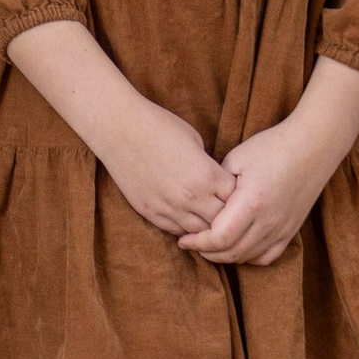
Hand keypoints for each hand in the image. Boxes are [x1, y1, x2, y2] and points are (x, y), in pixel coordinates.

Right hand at [97, 96, 235, 242]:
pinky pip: (177, 231)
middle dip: (227, 217)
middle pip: (222, 222)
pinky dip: (186, 228)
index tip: (237, 192)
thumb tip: (217, 183)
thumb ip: (209, 167)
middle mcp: (191, 197)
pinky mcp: (151, 213)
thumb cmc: (160, 126)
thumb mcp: (195, 141)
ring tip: (209, 218)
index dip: (239, 196)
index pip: (237, 200)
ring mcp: (169, 208)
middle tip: (227, 210)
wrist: (119, 128)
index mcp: (207, 175)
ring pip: (200, 232)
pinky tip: (188, 218)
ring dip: (206, 226)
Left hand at [181, 59, 358, 265]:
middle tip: (192, 243)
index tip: (183, 239)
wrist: (312, 146)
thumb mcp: (237, 158)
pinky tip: (236, 248)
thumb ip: (218, 186)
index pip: (219, 238)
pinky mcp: (291, 231)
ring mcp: (282, 229)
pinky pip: (266, 257)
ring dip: (224, 256)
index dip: (197, 242)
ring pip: (247, 257)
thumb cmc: (272, 147)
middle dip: (206, 252)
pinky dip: (248, 257)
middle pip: (231, 252)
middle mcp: (268, 221)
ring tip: (209, 246)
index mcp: (251, 202)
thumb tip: (201, 204)